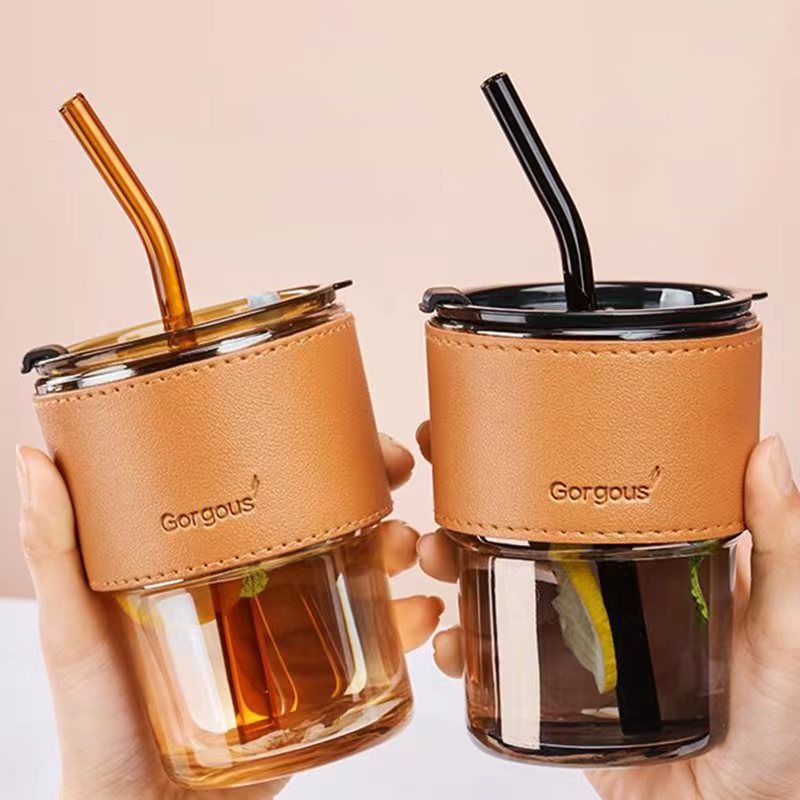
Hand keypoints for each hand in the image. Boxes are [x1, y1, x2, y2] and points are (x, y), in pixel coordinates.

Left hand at [17, 434, 442, 799]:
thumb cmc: (98, 717)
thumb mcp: (72, 626)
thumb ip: (55, 546)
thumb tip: (34, 454)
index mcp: (210, 549)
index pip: (266, 480)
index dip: (312, 446)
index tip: (343, 427)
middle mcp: (258, 577)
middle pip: (328, 514)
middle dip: (372, 488)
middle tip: (395, 478)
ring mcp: (292, 624)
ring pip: (360, 565)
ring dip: (398, 546)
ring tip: (406, 549)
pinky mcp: (318, 673)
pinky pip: (374, 637)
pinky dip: (408, 621)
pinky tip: (420, 617)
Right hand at [416, 423, 799, 799]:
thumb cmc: (776, 720)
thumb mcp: (784, 622)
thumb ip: (781, 542)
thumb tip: (767, 450)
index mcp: (641, 555)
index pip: (576, 492)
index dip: (530, 456)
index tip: (488, 424)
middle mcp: (596, 587)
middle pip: (516, 532)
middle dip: (465, 502)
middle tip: (438, 480)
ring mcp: (565, 636)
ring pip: (489, 584)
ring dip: (446, 562)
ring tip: (431, 553)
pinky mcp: (546, 687)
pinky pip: (490, 658)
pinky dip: (457, 644)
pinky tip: (449, 641)